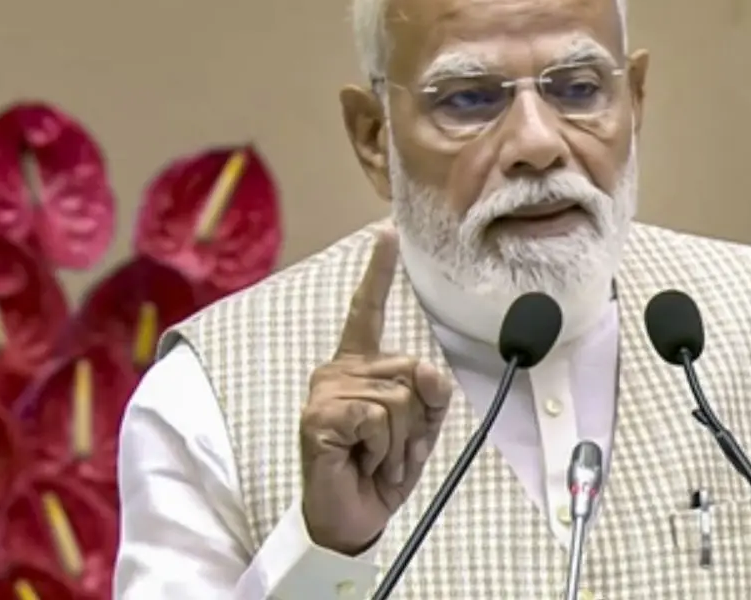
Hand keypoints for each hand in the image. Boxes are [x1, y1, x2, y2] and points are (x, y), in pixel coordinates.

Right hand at [299, 228, 452, 554]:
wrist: (350, 517)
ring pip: (400, 398)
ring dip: (401, 441)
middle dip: (418, 419)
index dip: (378, 272)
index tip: (386, 232)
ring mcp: (325, 390)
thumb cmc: (378, 470)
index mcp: (360, 367)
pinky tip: (361, 461)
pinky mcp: (319, 416)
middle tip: (390, 448)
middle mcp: (338, 370)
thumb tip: (429, 371)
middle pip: (412, 370)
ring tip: (375, 457)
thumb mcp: (419, 429)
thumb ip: (431, 395)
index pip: (368, 311)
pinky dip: (383, 448)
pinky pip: (379, 418)